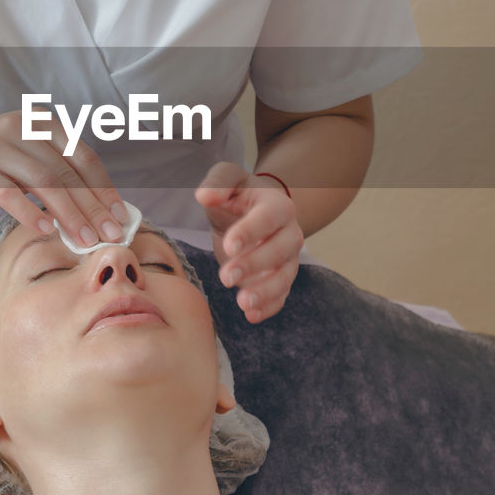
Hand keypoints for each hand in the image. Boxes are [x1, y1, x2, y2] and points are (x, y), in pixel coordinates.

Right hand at [0, 112, 128, 247]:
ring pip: (44, 183)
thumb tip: (91, 206)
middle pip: (67, 171)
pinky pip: (9, 194)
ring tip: (85, 240)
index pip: (82, 155)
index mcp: (37, 121)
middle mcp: (19, 128)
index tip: (120, 215)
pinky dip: (31, 214)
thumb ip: (49, 168)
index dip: (104, 186)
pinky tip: (46, 232)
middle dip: (93, 206)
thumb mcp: (17, 151)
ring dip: (69, 215)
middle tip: (110, 234)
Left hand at [194, 162, 303, 323]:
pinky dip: (269, 307)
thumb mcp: (226, 178)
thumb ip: (218, 182)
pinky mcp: (280, 277)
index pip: (268, 219)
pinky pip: (281, 295)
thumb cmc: (238, 193)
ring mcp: (288, 258)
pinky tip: (252, 316)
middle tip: (226, 277)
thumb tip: (205, 196)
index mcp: (277, 205)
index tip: (229, 245)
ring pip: (284, 277)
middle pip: (279, 251)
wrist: (251, 210)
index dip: (250, 232)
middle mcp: (289, 232)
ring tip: (243, 304)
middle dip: (254, 265)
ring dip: (265, 292)